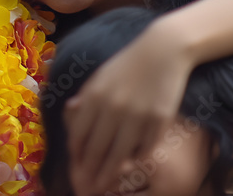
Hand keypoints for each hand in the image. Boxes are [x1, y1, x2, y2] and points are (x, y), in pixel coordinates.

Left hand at [63, 20, 192, 194]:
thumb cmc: (127, 64)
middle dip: (90, 171)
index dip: (76, 153)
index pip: (79, 133)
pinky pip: (146, 147)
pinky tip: (130, 165)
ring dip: (110, 173)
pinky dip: (137, 158)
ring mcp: (137, 115)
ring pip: (120, 153)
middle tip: (87, 187)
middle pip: (97, 148)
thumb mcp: (99, 77)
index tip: (75, 167)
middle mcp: (113, 108)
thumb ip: (86, 97)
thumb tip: (70, 112)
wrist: (162, 51)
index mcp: (94, 96)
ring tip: (104, 187)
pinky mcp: (160, 119)